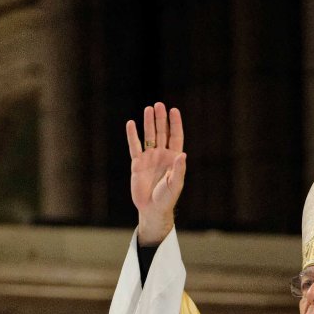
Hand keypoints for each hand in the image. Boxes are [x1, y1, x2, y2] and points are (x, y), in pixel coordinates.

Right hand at [126, 103, 186, 242]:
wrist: (152, 209)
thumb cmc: (167, 198)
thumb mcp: (175, 184)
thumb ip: (179, 169)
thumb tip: (183, 154)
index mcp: (173, 158)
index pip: (175, 136)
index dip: (175, 123)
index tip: (174, 110)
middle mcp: (161, 155)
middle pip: (162, 133)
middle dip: (161, 119)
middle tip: (159, 105)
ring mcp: (149, 158)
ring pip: (149, 136)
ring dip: (149, 123)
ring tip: (148, 109)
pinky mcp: (137, 163)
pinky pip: (134, 146)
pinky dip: (133, 135)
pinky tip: (131, 124)